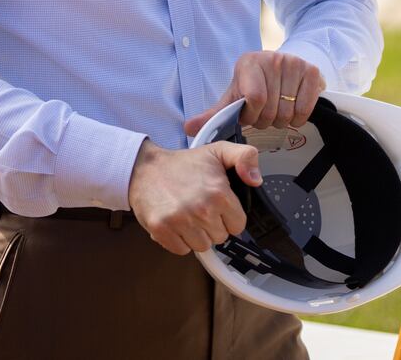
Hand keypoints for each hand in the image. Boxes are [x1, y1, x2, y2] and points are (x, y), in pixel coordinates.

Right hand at [127, 140, 260, 255]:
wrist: (144, 168)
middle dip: (213, 225)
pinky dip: (179, 240)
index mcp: (218, 193)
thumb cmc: (182, 164)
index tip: (218, 206)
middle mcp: (201, 209)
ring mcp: (180, 222)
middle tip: (200, 207)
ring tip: (188, 215)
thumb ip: (245, 157)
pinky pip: (182, 250)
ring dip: (196, 234)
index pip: (238, 225)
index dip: (229, 216)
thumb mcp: (218, 151)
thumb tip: (256, 180)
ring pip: (202, 246)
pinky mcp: (162, 230)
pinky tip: (176, 223)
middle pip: (220, 237)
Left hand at [183, 51, 326, 135]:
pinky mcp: (312, 71)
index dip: (252, 115)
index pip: (255, 99)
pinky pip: (305, 110)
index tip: (249, 115)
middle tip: (264, 114)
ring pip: (288, 112)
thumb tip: (189, 128)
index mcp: (249, 62)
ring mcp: (294, 63)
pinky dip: (298, 118)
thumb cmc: (254, 84)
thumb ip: (213, 114)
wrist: (280, 67)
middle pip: (271, 109)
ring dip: (281, 120)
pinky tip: (291, 109)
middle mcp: (273, 58)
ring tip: (276, 110)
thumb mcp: (234, 96)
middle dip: (265, 120)